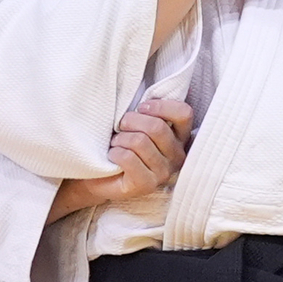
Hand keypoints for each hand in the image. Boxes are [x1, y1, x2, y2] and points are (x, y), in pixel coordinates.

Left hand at [49, 94, 193, 220]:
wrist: (98, 175)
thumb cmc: (120, 144)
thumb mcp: (137, 124)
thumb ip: (148, 111)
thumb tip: (143, 96)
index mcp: (180, 137)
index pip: (184, 113)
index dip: (161, 106)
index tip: (141, 108)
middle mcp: (177, 156)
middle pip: (157, 127)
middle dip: (131, 121)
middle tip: (120, 126)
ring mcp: (164, 173)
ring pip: (140, 141)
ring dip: (120, 139)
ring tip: (116, 143)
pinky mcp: (147, 185)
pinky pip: (128, 157)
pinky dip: (115, 152)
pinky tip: (112, 155)